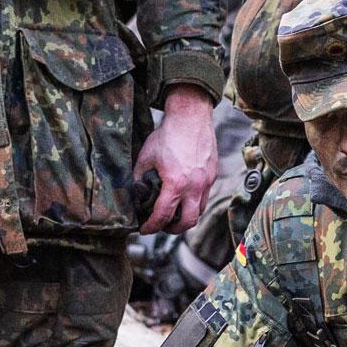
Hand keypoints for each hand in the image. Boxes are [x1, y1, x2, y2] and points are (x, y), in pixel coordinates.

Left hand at [134, 89, 221, 235]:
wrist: (190, 117)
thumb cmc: (168, 135)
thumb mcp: (146, 157)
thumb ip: (138, 179)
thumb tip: (133, 195)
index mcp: (176, 183)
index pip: (163, 216)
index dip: (151, 226)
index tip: (144, 229)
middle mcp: (195, 186)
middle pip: (187, 222)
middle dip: (173, 229)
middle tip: (162, 226)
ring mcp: (206, 182)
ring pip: (199, 211)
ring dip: (185, 217)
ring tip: (174, 213)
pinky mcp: (212, 175)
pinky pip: (205, 196)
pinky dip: (194, 202)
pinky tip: (184, 195)